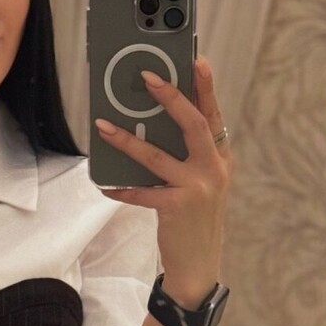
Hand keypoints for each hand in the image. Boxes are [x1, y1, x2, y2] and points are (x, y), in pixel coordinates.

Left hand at [95, 56, 234, 308]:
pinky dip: (121, 188)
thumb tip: (150, 128)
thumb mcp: (201, 184)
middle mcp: (214, 170)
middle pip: (194, 124)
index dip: (206, 87)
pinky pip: (141, 192)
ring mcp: (198, 189)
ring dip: (127, 140)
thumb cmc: (194, 220)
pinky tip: (105, 185)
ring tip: (104, 126)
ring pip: (158, 156)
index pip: (213, 116)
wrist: (199, 266)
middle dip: (171, 98)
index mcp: (221, 159)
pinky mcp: (177, 208)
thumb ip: (187, 157)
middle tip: (148, 77)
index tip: (196, 59)